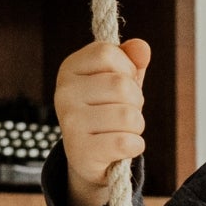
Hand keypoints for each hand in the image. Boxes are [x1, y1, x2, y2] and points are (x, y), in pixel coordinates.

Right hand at [55, 37, 149, 205]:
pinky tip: (122, 148)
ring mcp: (69, 122)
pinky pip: (127, 142)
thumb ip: (132, 61)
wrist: (90, 157)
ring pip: (129, 115)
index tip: (121, 83)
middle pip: (122, 85)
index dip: (127, 68)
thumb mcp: (120, 81)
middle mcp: (63, 93)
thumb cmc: (107, 111)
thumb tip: (142, 48)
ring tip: (121, 130)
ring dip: (137, 126)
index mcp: (69, 69)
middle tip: (123, 112)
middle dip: (136, 101)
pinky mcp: (80, 151)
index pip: (108, 53)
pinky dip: (135, 146)